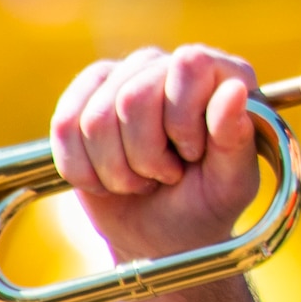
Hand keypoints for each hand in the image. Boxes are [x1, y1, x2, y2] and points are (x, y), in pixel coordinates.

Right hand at [51, 45, 261, 261]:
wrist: (159, 236)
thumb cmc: (205, 205)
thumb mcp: (231, 183)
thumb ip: (236, 137)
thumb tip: (235, 89)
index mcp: (223, 75)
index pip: (188, 66)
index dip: (182, 122)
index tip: (193, 155)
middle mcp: (173, 65)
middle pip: (132, 98)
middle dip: (145, 157)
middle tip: (165, 176)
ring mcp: (127, 74)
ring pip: (95, 118)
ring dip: (116, 169)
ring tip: (141, 180)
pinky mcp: (86, 94)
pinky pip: (64, 127)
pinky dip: (83, 170)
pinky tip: (108, 181)